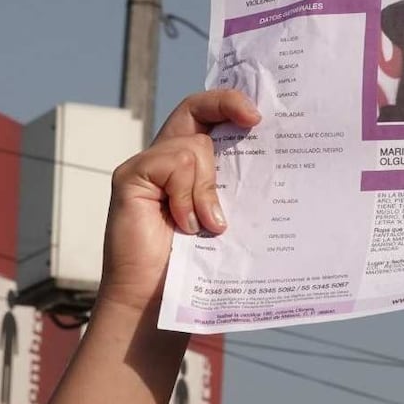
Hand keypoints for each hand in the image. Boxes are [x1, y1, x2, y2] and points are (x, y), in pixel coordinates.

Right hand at [99, 91, 261, 313]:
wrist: (156, 301)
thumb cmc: (193, 267)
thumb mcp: (222, 218)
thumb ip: (233, 188)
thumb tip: (273, 159)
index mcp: (190, 167)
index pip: (207, 118)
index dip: (230, 104)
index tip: (259, 116)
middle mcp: (166, 159)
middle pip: (195, 109)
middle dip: (227, 103)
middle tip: (255, 119)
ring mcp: (146, 166)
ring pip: (193, 144)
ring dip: (207, 187)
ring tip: (207, 226)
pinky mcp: (130, 176)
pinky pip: (172, 163)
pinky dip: (185, 195)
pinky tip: (184, 226)